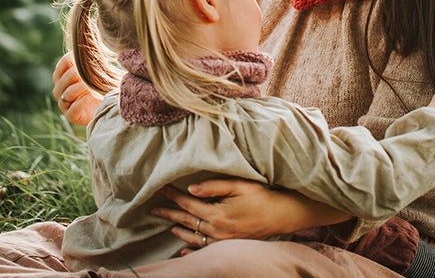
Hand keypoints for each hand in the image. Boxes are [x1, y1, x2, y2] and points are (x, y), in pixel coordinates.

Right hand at [52, 52, 101, 126]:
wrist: (108, 103)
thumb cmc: (102, 82)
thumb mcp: (97, 68)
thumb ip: (91, 57)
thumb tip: (90, 39)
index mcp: (62, 74)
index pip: (64, 63)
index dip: (75, 59)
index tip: (89, 59)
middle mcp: (59, 88)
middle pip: (65, 77)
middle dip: (80, 74)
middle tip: (93, 74)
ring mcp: (63, 102)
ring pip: (68, 92)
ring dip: (82, 87)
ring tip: (93, 86)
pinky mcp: (70, 115)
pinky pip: (73, 108)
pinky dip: (82, 101)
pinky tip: (91, 97)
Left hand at [151, 178, 350, 251]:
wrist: (280, 215)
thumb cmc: (260, 196)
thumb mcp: (238, 185)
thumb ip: (214, 186)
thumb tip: (191, 188)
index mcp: (216, 214)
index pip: (188, 204)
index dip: (173, 196)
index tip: (160, 188)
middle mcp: (216, 230)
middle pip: (186, 222)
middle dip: (169, 214)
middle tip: (153, 209)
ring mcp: (222, 241)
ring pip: (193, 237)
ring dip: (178, 230)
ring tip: (167, 224)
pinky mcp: (229, 245)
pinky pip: (205, 249)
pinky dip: (192, 250)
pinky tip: (184, 250)